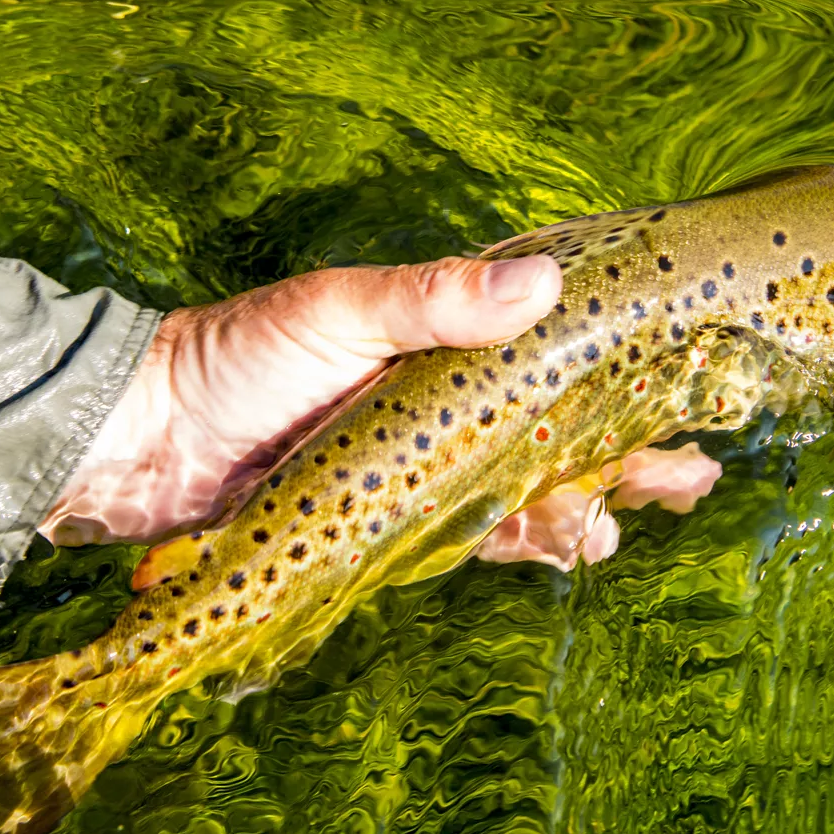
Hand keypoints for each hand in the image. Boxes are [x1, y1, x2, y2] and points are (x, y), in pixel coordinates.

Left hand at [40, 256, 723, 569]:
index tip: (692, 382)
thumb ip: (434, 300)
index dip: (624, 370)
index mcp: (442, 343)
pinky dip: (521, 544)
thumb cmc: (235, 355)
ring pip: (526, 489)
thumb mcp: (338, 310)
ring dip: (582, 506)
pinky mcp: (392, 527)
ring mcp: (422, 469)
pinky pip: (473, 538)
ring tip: (623, 526)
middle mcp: (445, 406)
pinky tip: (566, 552)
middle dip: (628, 454)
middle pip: (558, 429)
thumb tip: (543, 281)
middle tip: (692, 477)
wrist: (140, 441)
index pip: (554, 351)